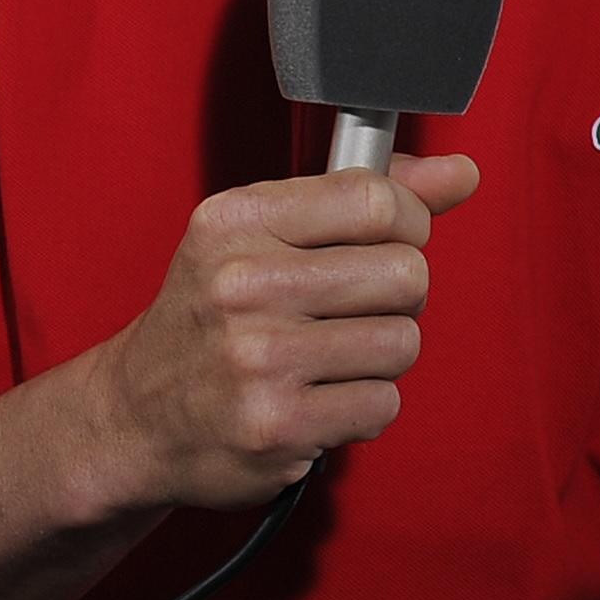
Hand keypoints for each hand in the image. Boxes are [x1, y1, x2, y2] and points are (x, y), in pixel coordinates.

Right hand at [86, 154, 479, 513]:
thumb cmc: (214, 312)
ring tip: (336, 353)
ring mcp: (259, 360)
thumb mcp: (263, 234)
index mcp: (238, 221)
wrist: (136, 415)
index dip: (410, 219)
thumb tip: (462, 172)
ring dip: (384, 352)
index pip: (374, 199)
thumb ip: (364, 197)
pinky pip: (382, 403)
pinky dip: (366, 403)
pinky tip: (322, 395)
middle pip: (405, 273)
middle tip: (361, 304)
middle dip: (401, 292)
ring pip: (402, 342)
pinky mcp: (277, 427)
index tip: (395, 236)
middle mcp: (244, 285)